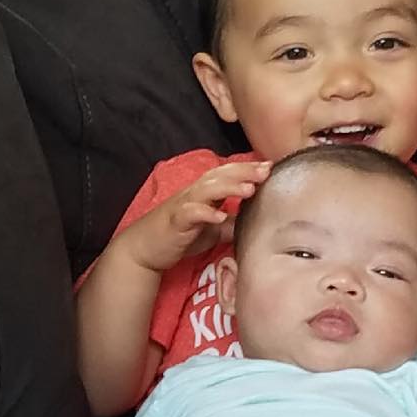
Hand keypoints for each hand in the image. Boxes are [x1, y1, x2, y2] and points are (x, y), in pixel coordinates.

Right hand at [124, 161, 271, 271]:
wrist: (145, 249)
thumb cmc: (179, 236)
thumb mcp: (212, 232)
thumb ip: (231, 225)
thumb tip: (254, 223)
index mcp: (205, 193)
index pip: (228, 175)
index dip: (248, 169)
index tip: (270, 166)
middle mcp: (195, 193)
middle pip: (220, 176)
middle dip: (244, 171)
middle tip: (266, 169)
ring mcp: (184, 205)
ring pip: (207, 189)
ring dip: (229, 187)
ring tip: (250, 188)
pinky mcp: (175, 221)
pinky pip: (191, 213)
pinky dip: (206, 213)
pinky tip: (221, 216)